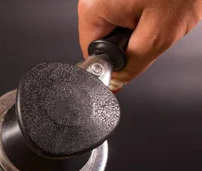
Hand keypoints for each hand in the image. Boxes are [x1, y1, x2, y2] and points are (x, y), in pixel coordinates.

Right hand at [78, 0, 201, 90]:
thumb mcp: (158, 35)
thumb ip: (132, 65)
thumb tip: (115, 82)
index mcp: (94, 9)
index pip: (92, 52)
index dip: (116, 58)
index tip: (135, 53)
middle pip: (103, 35)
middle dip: (129, 38)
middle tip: (154, 26)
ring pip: (116, 21)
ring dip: (138, 22)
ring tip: (159, 9)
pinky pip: (124, 6)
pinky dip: (142, 8)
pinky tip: (158, 1)